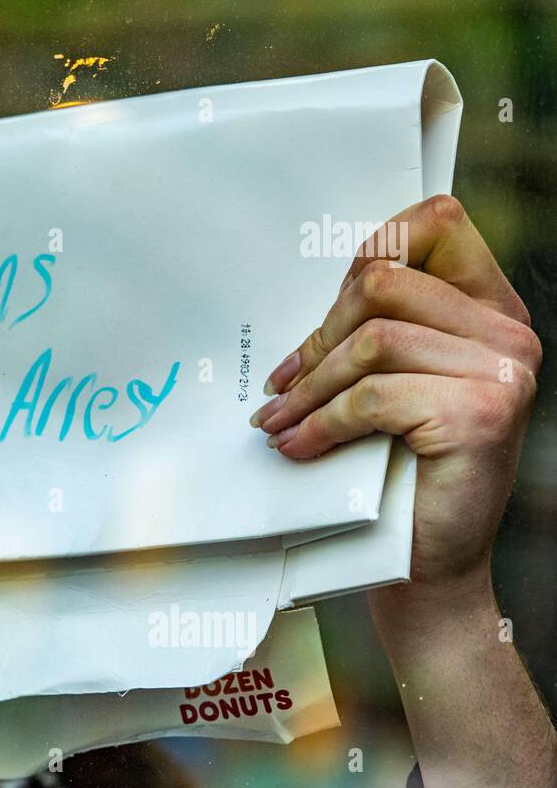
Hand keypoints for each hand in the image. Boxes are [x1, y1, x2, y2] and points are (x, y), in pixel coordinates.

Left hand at [251, 195, 555, 787]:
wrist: (426, 564)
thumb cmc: (394, 471)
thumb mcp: (386, 383)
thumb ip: (372, 327)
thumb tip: (310, 284)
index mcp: (488, 309)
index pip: (433, 223)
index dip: (366, 253)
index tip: (322, 309)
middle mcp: (509, 333)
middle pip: (384, 283)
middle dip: (317, 335)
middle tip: (280, 384)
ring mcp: (504, 372)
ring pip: (371, 339)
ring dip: (308, 387)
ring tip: (277, 422)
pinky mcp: (480, 415)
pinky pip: (373, 395)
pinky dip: (321, 422)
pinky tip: (298, 446)